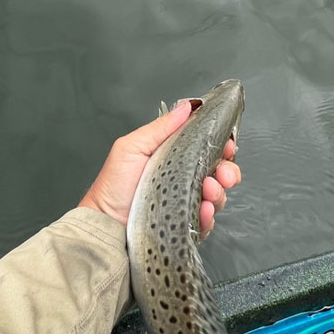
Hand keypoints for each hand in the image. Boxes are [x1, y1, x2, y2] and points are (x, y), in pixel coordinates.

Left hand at [79, 101, 240, 239]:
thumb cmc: (113, 186)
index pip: (207, 150)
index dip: (221, 147)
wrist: (104, 223)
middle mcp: (183, 180)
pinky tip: (202, 211)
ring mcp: (186, 204)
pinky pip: (206, 223)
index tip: (226, 147)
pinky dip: (208, 217)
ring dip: (218, 194)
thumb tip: (185, 107)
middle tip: (223, 175)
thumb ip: (160, 128)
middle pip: (219, 174)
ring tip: (207, 192)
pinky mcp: (185, 226)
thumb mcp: (132, 147)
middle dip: (228, 172)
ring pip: (217, 198)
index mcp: (174, 158)